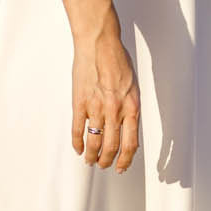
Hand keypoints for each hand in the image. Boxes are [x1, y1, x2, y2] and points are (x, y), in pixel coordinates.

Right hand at [72, 20, 139, 170]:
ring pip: (94, 142)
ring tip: (90, 161)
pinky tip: (78, 148)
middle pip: (111, 147)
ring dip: (92, 156)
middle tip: (103, 165)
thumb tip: (127, 128)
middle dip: (107, 161)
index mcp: (131, 107)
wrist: (99, 43)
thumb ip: (129, 108)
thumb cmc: (117, 60)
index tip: (121, 167)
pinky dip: (77, 142)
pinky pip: (78, 129)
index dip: (125, 160)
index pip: (131, 143)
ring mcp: (96, 107)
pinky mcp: (80, 102)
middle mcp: (115, 110)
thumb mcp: (132, 86)